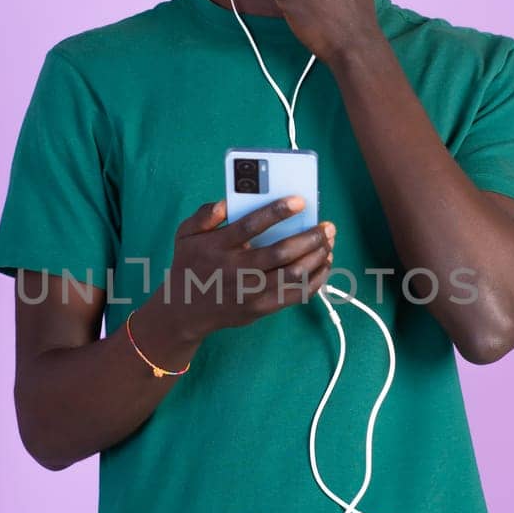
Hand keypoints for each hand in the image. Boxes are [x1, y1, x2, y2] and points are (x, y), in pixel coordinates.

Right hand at [164, 196, 336, 342]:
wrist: (185, 310)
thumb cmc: (190, 265)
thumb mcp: (184, 234)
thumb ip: (204, 214)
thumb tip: (227, 202)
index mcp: (218, 248)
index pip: (250, 227)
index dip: (277, 212)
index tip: (300, 201)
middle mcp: (236, 271)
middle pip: (280, 253)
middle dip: (309, 238)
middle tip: (327, 226)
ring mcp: (250, 292)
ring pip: (293, 275)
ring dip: (317, 257)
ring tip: (329, 242)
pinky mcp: (262, 308)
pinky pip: (296, 295)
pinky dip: (316, 279)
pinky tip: (324, 264)